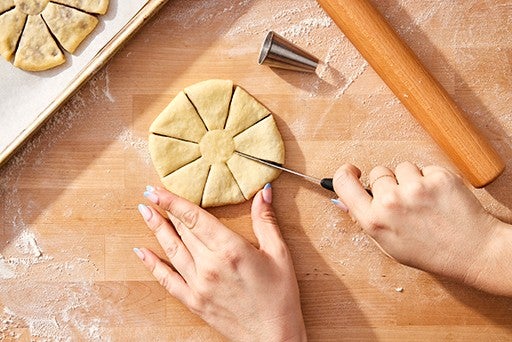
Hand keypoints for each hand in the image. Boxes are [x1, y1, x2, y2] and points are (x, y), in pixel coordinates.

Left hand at [134, 185, 305, 340]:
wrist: (274, 336)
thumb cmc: (280, 296)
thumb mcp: (279, 253)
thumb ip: (265, 220)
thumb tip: (264, 192)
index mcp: (230, 249)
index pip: (194, 218)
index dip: (172, 201)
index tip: (157, 190)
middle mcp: (210, 265)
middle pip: (181, 231)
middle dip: (163, 211)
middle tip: (149, 194)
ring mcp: (199, 285)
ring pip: (171, 251)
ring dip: (156, 230)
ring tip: (144, 212)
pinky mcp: (194, 301)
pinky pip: (167, 280)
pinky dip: (152, 265)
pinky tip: (142, 252)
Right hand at [332, 162, 511, 295]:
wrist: (473, 251)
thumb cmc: (430, 252)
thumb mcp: (388, 244)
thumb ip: (365, 219)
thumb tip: (343, 200)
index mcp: (374, 221)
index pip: (344, 183)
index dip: (345, 172)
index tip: (353, 171)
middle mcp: (391, 202)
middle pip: (378, 173)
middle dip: (389, 182)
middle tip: (406, 202)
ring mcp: (415, 188)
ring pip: (402, 167)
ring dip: (411, 179)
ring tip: (425, 201)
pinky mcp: (438, 177)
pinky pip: (425, 168)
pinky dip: (431, 179)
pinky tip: (439, 198)